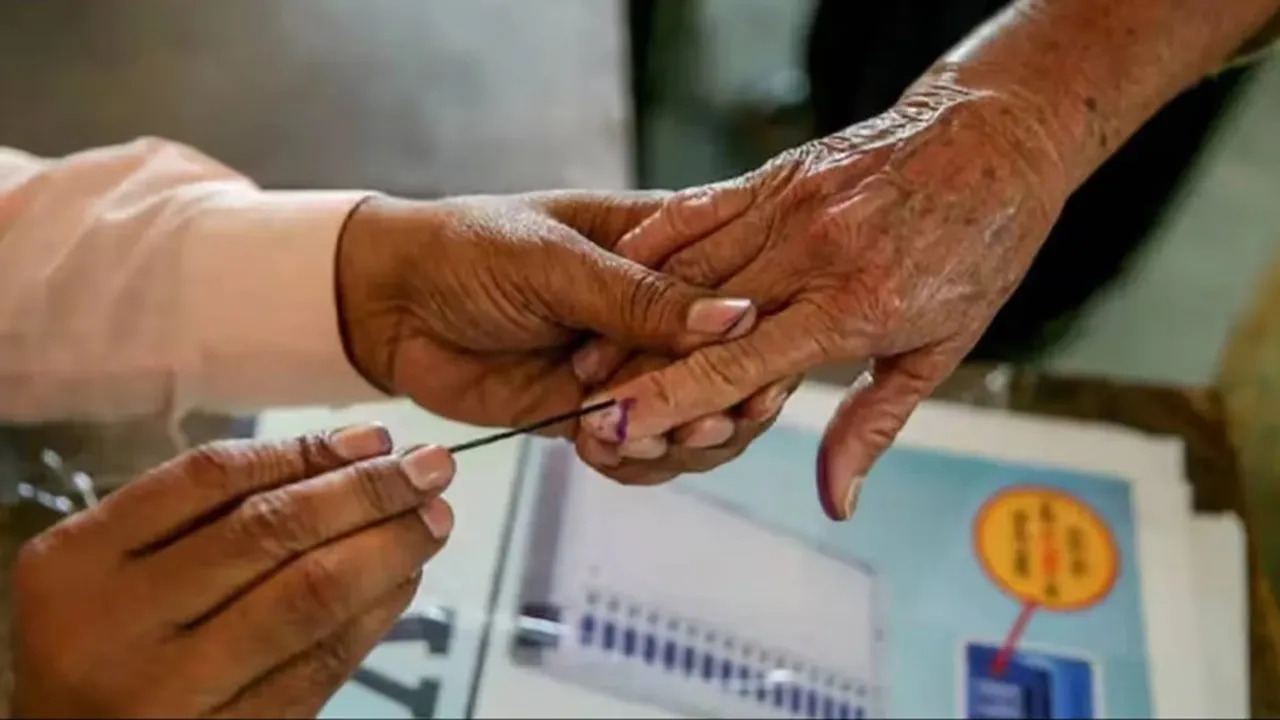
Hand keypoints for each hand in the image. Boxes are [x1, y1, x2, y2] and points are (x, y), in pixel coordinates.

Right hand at [12, 425, 454, 717]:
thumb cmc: (99, 640)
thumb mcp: (113, 566)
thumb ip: (202, 516)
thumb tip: (352, 458)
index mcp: (78, 561)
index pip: (210, 478)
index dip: (305, 450)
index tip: (374, 437)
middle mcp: (118, 625)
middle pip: (268, 532)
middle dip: (366, 492)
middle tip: (430, 468)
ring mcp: (172, 692)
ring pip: (307, 598)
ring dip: (387, 548)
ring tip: (433, 518)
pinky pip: (321, 665)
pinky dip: (375, 614)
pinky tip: (404, 580)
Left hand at [336, 191, 755, 435]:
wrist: (387, 303)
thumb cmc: (467, 248)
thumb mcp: (555, 260)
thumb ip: (640, 297)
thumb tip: (736, 319)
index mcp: (666, 246)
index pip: (742, 292)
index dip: (759, 339)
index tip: (758, 377)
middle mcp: (658, 310)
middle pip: (730, 367)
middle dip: (722, 402)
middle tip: (704, 423)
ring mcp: (629, 365)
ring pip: (692, 416)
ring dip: (679, 439)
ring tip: (643, 440)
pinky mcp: (593, 412)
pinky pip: (639, 448)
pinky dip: (633, 461)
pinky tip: (604, 452)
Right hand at [572, 78, 1068, 518]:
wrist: (997, 137)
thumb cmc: (978, 248)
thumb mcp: (941, 349)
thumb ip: (872, 425)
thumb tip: (836, 500)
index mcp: (852, 307)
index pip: (737, 366)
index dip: (668, 400)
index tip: (614, 428)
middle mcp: (809, 255)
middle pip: (693, 321)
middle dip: (630, 367)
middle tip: (578, 405)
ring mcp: (788, 207)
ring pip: (685, 266)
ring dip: (629, 312)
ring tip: (583, 353)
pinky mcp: (776, 174)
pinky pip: (699, 209)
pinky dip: (654, 242)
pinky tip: (618, 269)